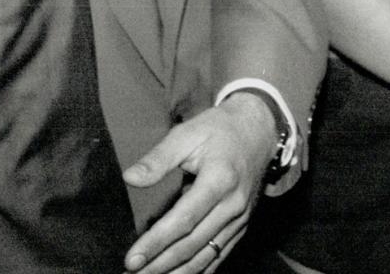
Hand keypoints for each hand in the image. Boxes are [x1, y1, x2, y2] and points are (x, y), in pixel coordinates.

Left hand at [122, 95, 277, 272]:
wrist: (259, 130)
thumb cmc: (219, 129)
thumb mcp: (187, 134)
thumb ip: (159, 158)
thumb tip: (130, 178)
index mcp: (219, 180)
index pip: (184, 220)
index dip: (156, 242)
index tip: (132, 258)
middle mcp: (233, 205)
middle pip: (193, 244)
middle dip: (160, 264)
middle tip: (132, 273)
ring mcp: (240, 218)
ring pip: (206, 256)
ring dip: (176, 272)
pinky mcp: (241, 226)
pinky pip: (219, 255)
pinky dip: (198, 270)